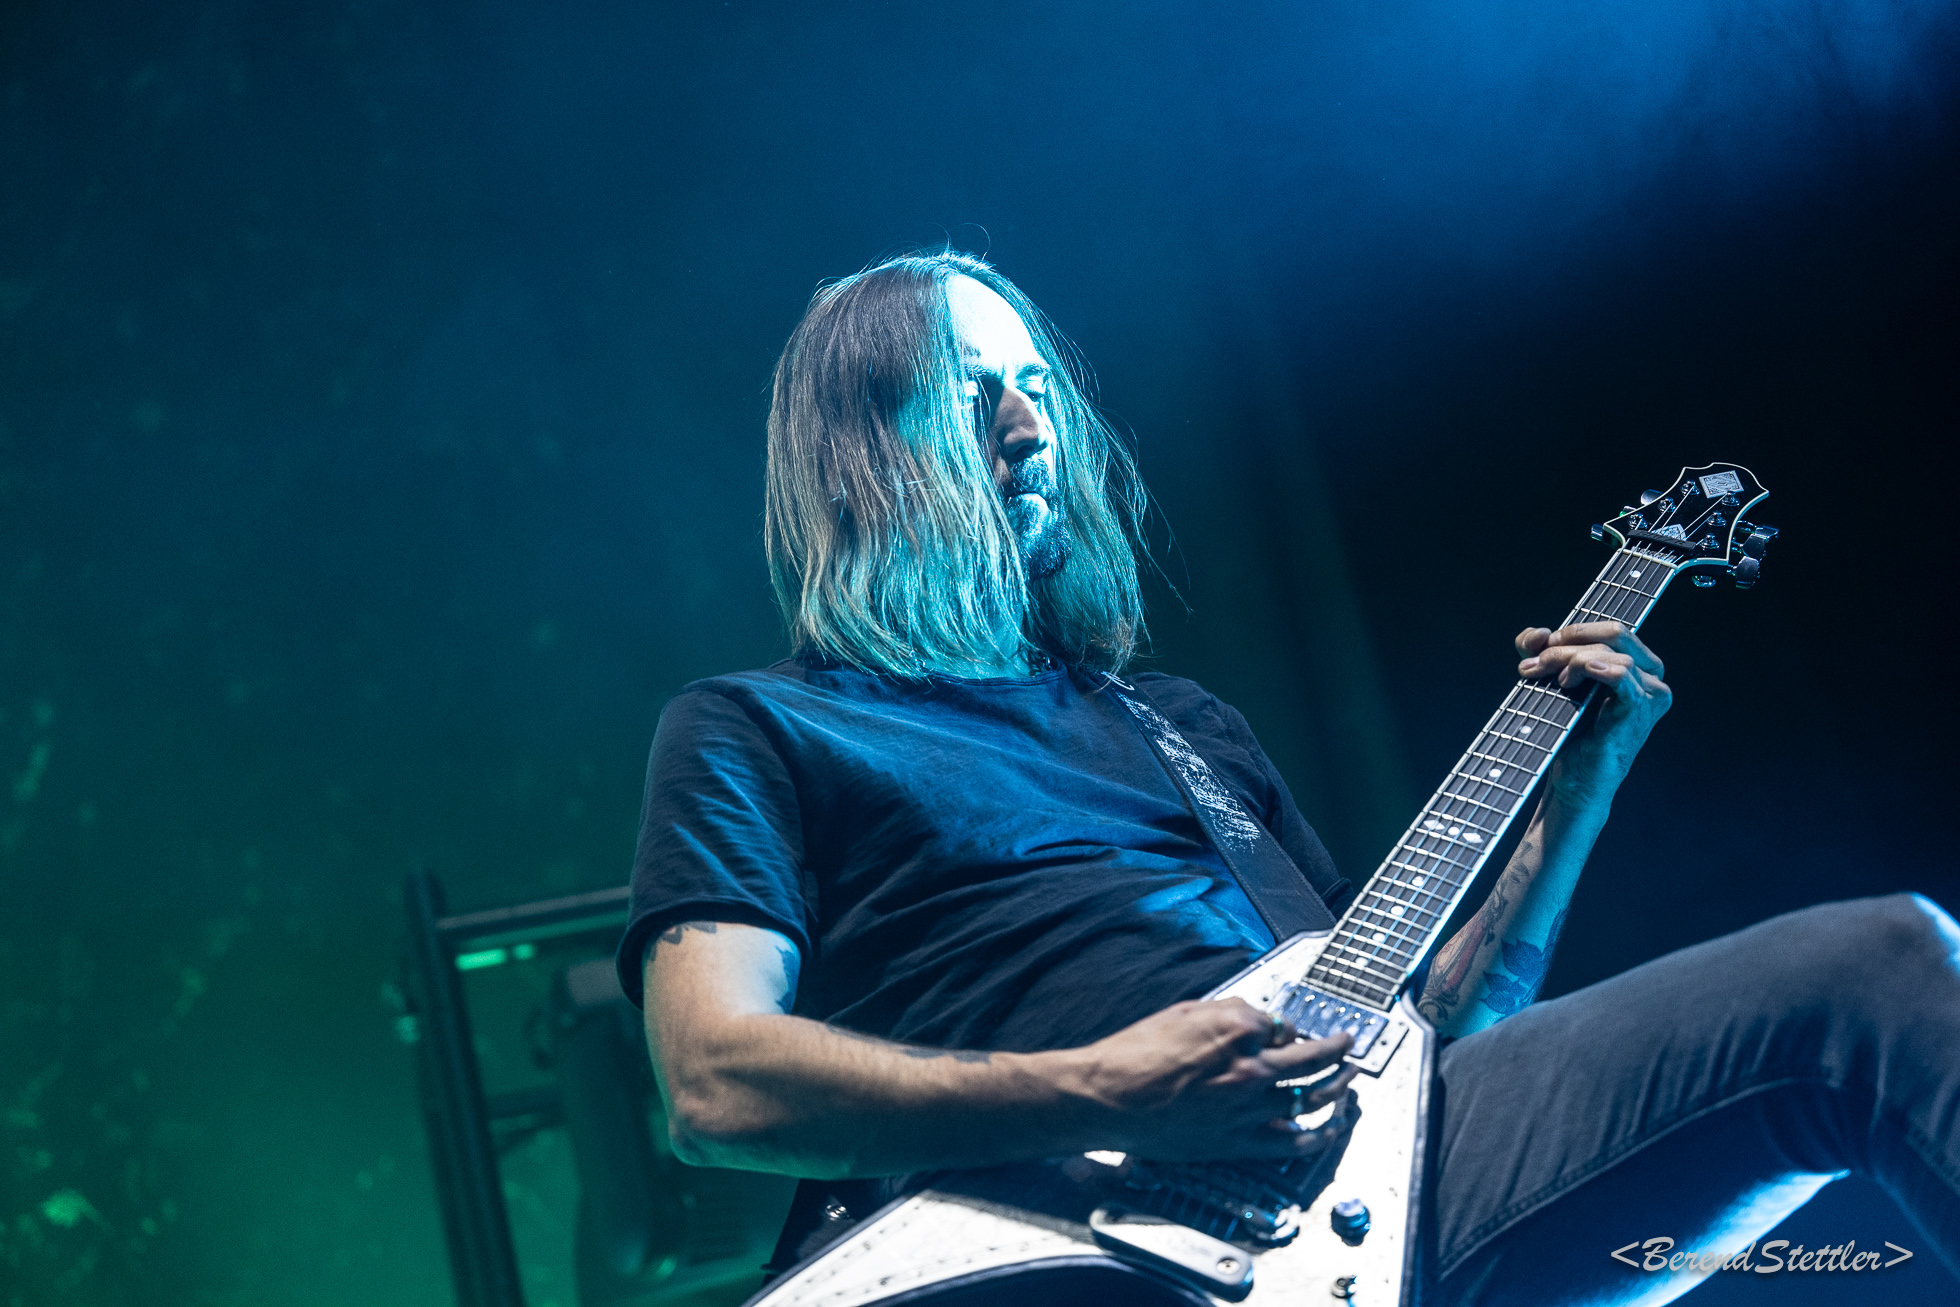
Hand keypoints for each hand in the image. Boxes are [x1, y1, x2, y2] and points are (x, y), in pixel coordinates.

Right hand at [1064, 998, 1356, 1161]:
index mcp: (1238, 1028)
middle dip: (1336, 1048)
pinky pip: (1293, 1140)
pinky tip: (1330, 1128)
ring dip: (1338, 1087)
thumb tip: (1255, 1018)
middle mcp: (1252, 1066)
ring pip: (1312, 1098)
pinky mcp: (1240, 1141)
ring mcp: (1250, 1107)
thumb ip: (1227, 1012)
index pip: (1281, 1023)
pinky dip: (1318, 1135)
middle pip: (1313, 1057)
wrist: (1107, 1098)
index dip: (1284, 1026)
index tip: (1286, 1029)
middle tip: (1347, 1043)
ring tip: (1350, 1080)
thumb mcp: (1183, 1012)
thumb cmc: (1135, 1054)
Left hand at [1515, 620, 1670, 804]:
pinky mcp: (1638, 713)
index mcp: (1640, 666)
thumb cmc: (1568, 732)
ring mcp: (1650, 696)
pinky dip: (1595, 668)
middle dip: (1569, 642)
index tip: (1539, 647)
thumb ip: (1542, 651)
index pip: (1612, 629)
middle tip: (1537, 664)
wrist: (1573, 780)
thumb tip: (1537, 632)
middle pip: (1614, 635)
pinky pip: (1622, 675)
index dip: (1574, 630)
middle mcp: (1652, 678)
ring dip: (1570, 660)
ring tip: (1551, 681)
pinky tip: (1574, 675)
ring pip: (1611, 655)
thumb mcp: (1550, 681)